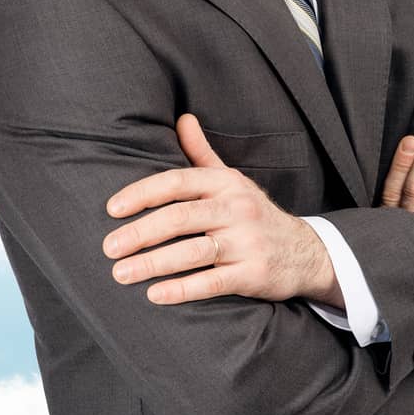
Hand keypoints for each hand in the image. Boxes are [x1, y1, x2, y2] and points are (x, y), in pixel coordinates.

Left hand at [101, 114, 326, 304]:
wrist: (304, 252)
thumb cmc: (253, 215)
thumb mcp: (232, 181)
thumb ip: (202, 153)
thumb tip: (183, 118)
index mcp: (227, 184)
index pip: (178, 182)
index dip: (143, 193)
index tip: (112, 209)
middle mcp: (238, 209)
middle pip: (182, 217)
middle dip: (141, 233)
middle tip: (109, 248)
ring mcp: (248, 242)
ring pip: (194, 252)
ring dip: (153, 264)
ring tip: (120, 274)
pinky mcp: (254, 274)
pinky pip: (213, 283)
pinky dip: (182, 290)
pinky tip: (155, 296)